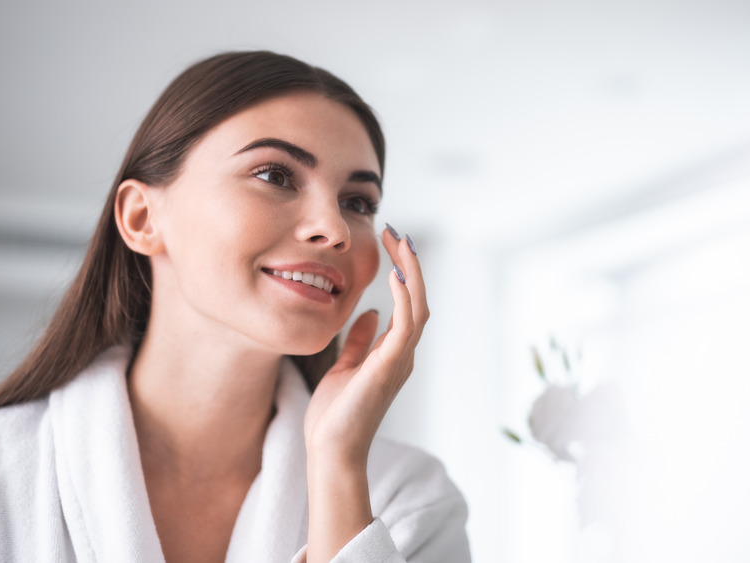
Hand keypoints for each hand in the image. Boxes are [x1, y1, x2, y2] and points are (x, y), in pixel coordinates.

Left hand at [304, 228, 428, 464]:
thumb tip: (368, 313)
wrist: (330, 451)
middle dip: (410, 264)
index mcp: (393, 354)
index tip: (390, 244)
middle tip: (397, 233)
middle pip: (418, 300)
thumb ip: (359, 341)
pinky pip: (405, 327)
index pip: (407, 305)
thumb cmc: (335, 416)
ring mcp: (399, 362)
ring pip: (419, 308)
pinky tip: (393, 277)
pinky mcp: (388, 369)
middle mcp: (403, 356)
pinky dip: (404, 300)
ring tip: (400, 243)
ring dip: (411, 273)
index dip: (403, 273)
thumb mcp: (345, 368)